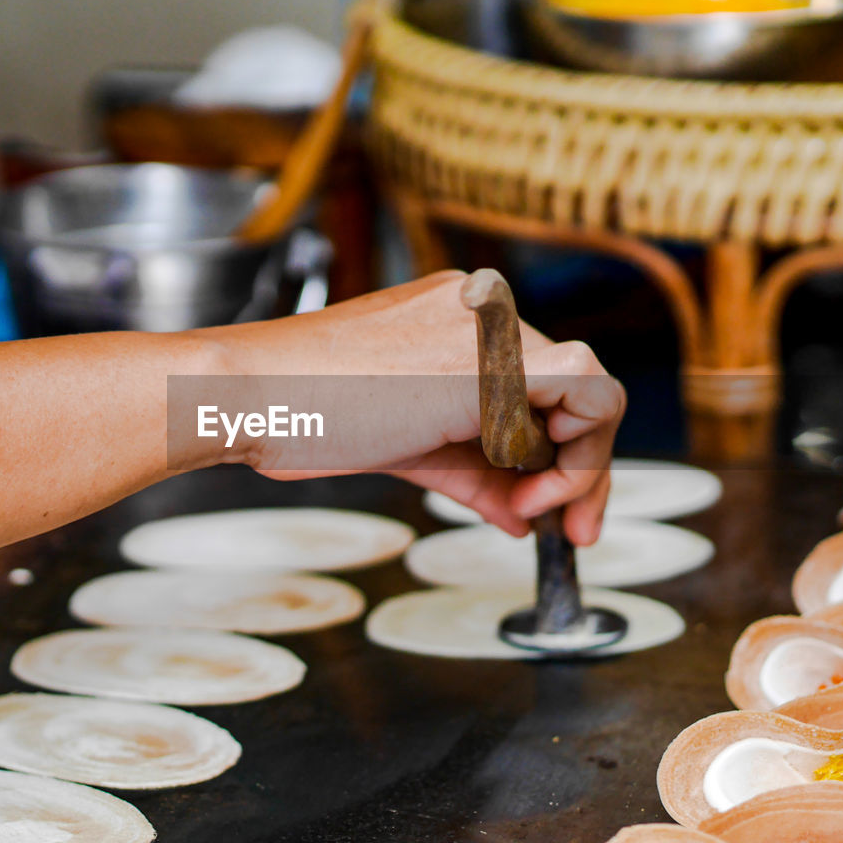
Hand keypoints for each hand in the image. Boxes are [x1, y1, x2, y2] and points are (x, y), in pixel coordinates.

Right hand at [215, 271, 625, 544]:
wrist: (251, 394)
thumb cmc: (304, 414)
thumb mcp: (409, 447)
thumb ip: (474, 475)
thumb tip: (523, 517)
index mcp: (459, 320)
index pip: (539, 383)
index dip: (558, 450)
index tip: (543, 504)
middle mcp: (484, 314)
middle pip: (571, 391)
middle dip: (582, 467)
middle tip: (576, 528)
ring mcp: (493, 330)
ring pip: (591, 391)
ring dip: (581, 465)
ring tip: (537, 510)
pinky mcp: (496, 361)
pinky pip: (587, 393)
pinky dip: (581, 451)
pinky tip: (534, 490)